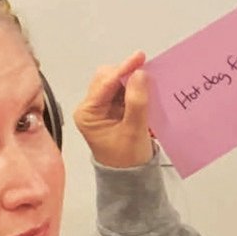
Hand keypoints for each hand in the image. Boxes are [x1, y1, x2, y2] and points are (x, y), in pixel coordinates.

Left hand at [73, 51, 153, 168]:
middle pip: (108, 78)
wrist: (129, 178)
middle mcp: (91, 107)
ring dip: (132, 81)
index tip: (140, 58)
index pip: (105, 84)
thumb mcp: (134, 131)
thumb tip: (140, 75)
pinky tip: (146, 92)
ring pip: (116, 82)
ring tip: (149, 86)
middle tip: (147, 73)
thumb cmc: (127, 160)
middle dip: (127, 74)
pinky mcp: (113, 108)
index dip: (124, 69)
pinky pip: (123, 90)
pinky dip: (135, 89)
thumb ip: (137, 102)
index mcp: (87, 114)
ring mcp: (101, 107)